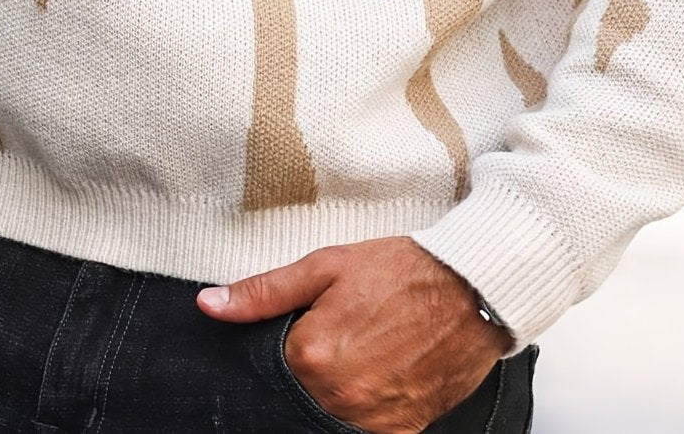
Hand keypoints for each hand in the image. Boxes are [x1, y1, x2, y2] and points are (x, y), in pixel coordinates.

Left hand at [195, 236, 512, 433]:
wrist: (473, 289)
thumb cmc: (402, 271)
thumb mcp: (326, 266)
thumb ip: (264, 292)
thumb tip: (211, 304)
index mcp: (313, 356)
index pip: (269, 366)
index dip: (280, 345)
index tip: (299, 328)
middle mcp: (340, 398)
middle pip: (299, 393)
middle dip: (308, 367)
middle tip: (337, 334)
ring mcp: (373, 420)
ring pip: (329, 413)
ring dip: (333, 389)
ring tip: (359, 349)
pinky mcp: (402, 430)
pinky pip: (365, 427)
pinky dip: (362, 405)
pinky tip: (376, 371)